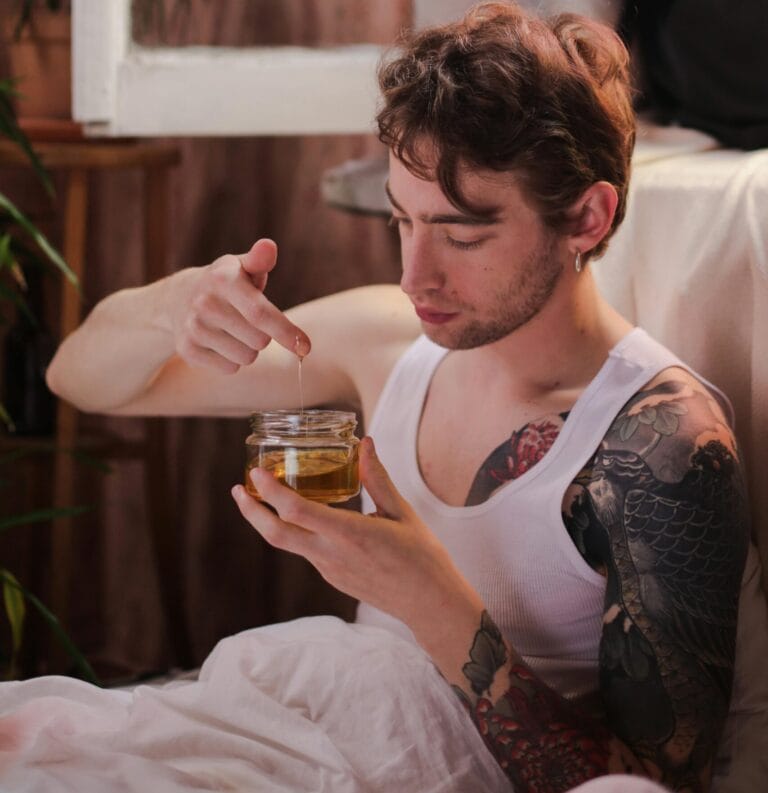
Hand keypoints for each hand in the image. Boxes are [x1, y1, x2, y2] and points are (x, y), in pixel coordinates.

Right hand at [169, 239, 310, 373]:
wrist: (177, 299)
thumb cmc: (224, 283)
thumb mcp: (241, 267)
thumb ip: (259, 260)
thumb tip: (268, 247)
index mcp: (223, 279)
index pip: (260, 313)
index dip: (286, 332)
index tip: (305, 347)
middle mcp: (205, 304)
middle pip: (259, 341)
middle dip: (263, 336)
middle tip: (249, 321)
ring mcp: (193, 328)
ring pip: (246, 358)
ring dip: (248, 349)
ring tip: (232, 331)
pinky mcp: (187, 351)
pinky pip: (229, 369)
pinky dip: (231, 360)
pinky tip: (219, 342)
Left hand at [230, 437, 470, 627]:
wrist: (429, 603)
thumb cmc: (421, 557)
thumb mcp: (401, 512)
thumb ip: (377, 478)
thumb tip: (365, 444)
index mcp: (349, 534)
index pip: (296, 512)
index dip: (271, 491)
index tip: (256, 473)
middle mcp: (332, 555)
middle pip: (276, 535)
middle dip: (252, 511)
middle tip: (238, 489)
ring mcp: (329, 570)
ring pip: (287, 544)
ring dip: (269, 521)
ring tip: (263, 497)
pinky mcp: (333, 578)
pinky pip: (305, 552)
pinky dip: (293, 532)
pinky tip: (301, 517)